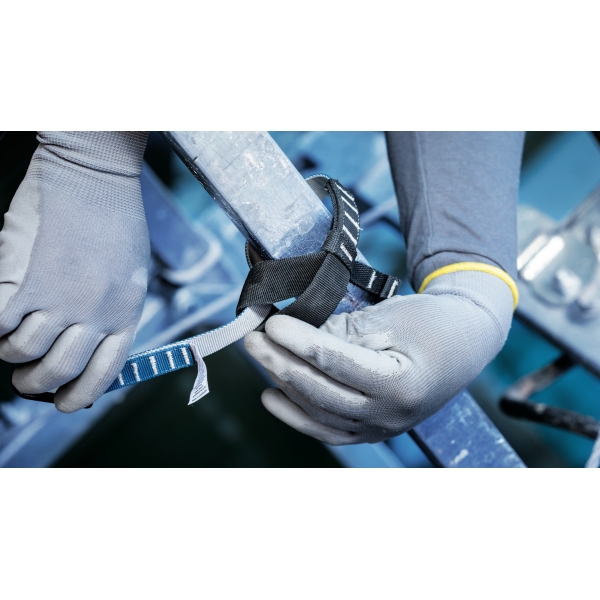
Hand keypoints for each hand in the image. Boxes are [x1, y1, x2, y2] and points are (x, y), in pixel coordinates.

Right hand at [0, 131, 149, 411]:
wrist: (98, 177)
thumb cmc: (116, 221)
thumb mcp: (132, 274)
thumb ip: (114, 310)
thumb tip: (92, 344)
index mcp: (127, 312)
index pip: (105, 373)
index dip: (79, 395)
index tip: (63, 402)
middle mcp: (99, 313)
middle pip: (59, 372)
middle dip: (35, 383)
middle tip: (24, 378)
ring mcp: (65, 298)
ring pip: (24, 352)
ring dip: (10, 351)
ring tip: (10, 338)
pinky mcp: (33, 281)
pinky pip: (0, 324)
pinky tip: (0, 313)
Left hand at [244, 269, 513, 444]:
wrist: (465, 344)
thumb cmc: (431, 322)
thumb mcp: (389, 317)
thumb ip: (340, 329)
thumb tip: (292, 332)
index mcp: (400, 383)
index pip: (334, 362)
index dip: (298, 341)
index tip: (271, 322)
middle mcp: (389, 415)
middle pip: (319, 391)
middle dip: (280, 362)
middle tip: (254, 337)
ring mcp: (379, 428)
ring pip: (317, 413)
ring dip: (283, 382)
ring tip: (261, 355)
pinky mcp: (370, 430)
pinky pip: (326, 428)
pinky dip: (296, 414)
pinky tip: (271, 394)